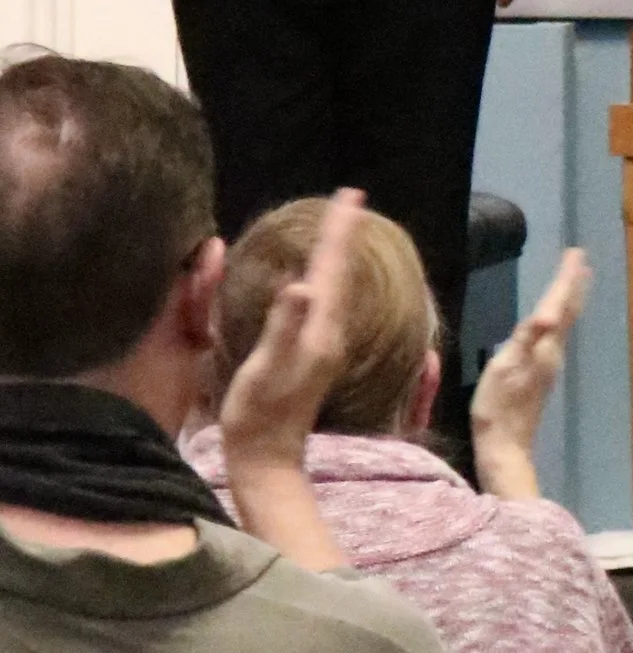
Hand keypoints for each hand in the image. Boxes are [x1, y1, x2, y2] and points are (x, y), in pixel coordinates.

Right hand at [219, 188, 358, 473]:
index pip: (334, 268)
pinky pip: (328, 303)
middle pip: (342, 272)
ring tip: (342, 227)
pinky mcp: (315, 355)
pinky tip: (322, 280)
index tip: (352, 195)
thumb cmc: (259, 414)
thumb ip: (284, 328)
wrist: (267, 457)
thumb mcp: (266, 369)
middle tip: (352, 199)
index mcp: (321, 329)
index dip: (340, 231)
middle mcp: (330, 333)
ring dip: (339, 254)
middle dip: (345, 234)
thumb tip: (302, 285)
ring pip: (338, 286)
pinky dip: (328, 279)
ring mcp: (325, 345)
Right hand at [470, 249, 588, 499]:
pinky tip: (553, 322)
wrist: (505, 446)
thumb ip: (527, 338)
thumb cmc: (498, 406)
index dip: (566, 278)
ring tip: (573, 282)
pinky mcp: (541, 376)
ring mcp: (549, 366)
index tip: (576, 252)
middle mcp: (553, 353)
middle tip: (581, 261)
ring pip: (564, 324)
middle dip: (573, 285)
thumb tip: (550, 313)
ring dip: (569, 300)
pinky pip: (555, 336)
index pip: (560, 305)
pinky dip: (559, 319)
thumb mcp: (504, 367)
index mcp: (546, 347)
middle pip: (568, 313)